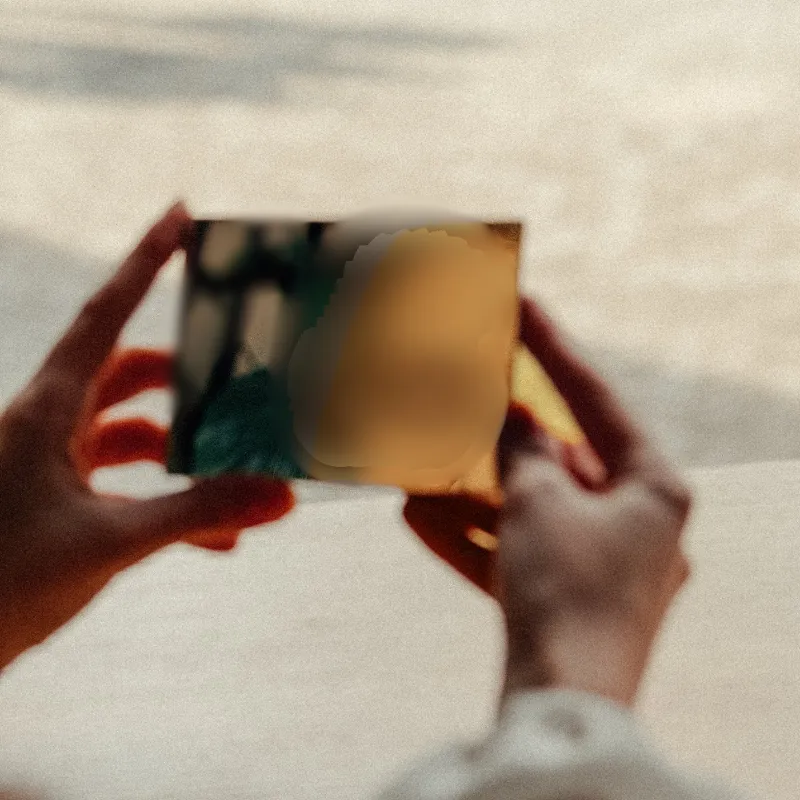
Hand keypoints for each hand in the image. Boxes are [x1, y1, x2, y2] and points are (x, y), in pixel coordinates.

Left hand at [0, 204, 293, 669]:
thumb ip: (199, 513)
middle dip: (189, 382)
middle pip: (131, 373)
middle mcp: (51, 422)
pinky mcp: (60, 497)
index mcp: (49, 408)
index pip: (106, 314)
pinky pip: (126, 482)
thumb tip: (278, 497)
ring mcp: (54, 460)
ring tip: (237, 482)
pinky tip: (210, 538)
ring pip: (134, 433)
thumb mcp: (111, 540)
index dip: (143, 260)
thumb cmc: (2, 582)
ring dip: (185, 454)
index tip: (179, 215)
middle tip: (239, 384)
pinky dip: (168, 499)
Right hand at [404, 297, 691, 706]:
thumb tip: (511, 420)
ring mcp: (603, 562)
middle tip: (463, 385)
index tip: (521, 303)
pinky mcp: (567, 596)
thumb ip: (523, 451)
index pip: (597, 400)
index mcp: (656, 488)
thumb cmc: (567, 596)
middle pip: (561, 457)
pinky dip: (474, 533)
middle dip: (501, 432)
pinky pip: (516, 549)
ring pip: (530, 506)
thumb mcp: (538, 502)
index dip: (553, 348)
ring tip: (420, 457)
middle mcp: (639, 522)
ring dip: (475, 487)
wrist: (561, 709)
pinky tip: (415, 513)